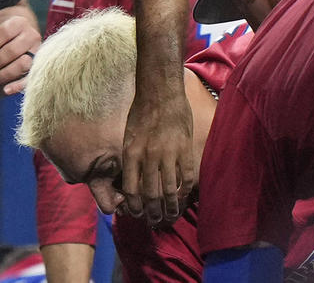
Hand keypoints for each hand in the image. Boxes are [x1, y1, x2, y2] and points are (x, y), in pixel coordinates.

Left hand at [0, 15, 41, 94]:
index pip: (5, 32)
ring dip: (5, 74)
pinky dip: (18, 85)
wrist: (16, 44)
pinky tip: (6, 90)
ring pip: (23, 64)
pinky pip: (30, 78)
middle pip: (13, 50)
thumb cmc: (1, 39)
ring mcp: (37, 52)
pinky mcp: (38, 67)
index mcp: (20, 23)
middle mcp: (32, 35)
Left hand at [120, 88, 194, 226]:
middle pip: (150, 195)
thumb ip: (131, 160)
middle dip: (152, 213)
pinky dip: (184, 192)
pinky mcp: (185, 149)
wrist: (160, 92)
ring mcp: (168, 153)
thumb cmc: (141, 112)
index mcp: (131, 153)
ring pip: (169, 191)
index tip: (137, 214)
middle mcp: (148, 156)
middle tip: (155, 221)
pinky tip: (182, 197)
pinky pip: (185, 178)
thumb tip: (133, 184)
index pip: (131, 190)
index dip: (134, 208)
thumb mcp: (128, 136)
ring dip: (170, 208)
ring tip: (170, 216)